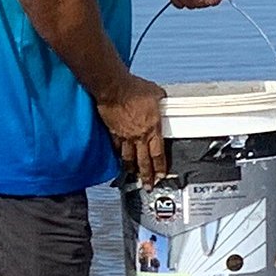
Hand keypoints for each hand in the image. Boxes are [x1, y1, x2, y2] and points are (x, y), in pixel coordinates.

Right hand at [97, 74, 166, 188]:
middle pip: (144, 162)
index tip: (160, 176)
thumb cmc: (134, 89)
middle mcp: (139, 136)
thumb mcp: (155, 93)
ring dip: (132, 170)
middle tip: (148, 186)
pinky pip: (117, 148)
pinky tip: (119, 160)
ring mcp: (125, 136)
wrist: (115, 89)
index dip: (160, 167)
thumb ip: (160, 101)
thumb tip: (162, 100)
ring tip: (133, 176)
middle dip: (146, 176)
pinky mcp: (113, 133)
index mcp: (153, 128)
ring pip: (129, 159)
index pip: (158, 154)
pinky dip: (118, 156)